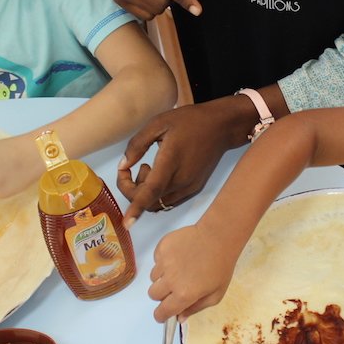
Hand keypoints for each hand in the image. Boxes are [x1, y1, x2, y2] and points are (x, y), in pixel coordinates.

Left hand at [117, 98, 249, 224]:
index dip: (136, 208)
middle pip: (149, 201)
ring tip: (150, 168)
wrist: (221, 127)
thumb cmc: (189, 121)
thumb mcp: (158, 123)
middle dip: (133, 189)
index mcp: (171, 162)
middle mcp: (181, 180)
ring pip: (159, 204)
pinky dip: (157, 194)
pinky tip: (160, 173)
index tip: (126, 223)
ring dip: (145, 193)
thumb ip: (137, 145)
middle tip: (136, 165)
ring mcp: (189, 187)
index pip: (151, 191)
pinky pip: (169, 200)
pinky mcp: (194, 189)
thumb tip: (123, 166)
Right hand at [148, 223, 239, 321]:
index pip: (162, 312)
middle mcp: (170, 280)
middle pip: (153, 294)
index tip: (163, 314)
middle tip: (175, 287)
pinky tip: (178, 255)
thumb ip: (196, 308)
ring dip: (162, 277)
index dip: (161, 315)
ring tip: (178, 268)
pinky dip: (163, 261)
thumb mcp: (215, 295)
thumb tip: (179, 318)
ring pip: (153, 277)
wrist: (218, 237)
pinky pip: (156, 260)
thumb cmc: (221, 267)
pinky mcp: (162, 247)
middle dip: (162, 295)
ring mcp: (164, 262)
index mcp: (184, 295)